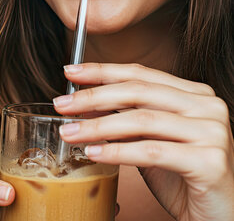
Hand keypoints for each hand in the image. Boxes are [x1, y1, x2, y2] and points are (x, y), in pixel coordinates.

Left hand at [54, 63, 233, 220]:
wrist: (217, 215)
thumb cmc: (182, 175)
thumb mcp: (148, 139)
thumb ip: (124, 119)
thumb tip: (82, 102)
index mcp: (193, 94)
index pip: (140, 73)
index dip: (101, 71)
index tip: (69, 72)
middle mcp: (207, 106)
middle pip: (138, 92)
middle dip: (92, 96)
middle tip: (61, 104)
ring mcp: (212, 132)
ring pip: (142, 120)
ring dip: (97, 126)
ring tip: (69, 133)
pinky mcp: (210, 161)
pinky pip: (153, 152)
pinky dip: (117, 152)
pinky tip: (93, 153)